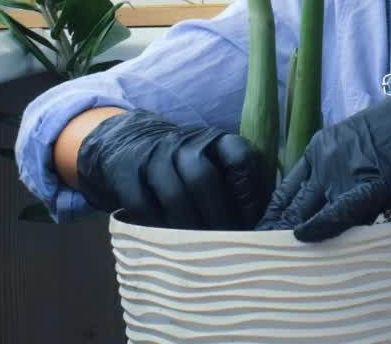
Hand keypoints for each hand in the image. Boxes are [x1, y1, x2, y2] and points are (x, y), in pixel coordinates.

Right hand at [76, 109, 272, 229]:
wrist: (131, 142)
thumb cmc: (186, 165)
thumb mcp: (214, 161)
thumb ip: (236, 184)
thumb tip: (263, 224)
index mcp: (215, 140)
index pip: (239, 157)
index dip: (248, 193)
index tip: (254, 223)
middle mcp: (184, 143)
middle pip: (203, 178)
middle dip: (218, 217)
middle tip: (228, 246)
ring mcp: (153, 158)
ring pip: (174, 194)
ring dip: (190, 226)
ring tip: (202, 251)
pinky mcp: (127, 174)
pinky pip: (143, 205)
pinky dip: (158, 227)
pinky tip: (170, 243)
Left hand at [256, 37, 390, 241]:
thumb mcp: (377, 147)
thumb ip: (355, 171)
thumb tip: (347, 201)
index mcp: (328, 143)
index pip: (289, 185)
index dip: (273, 212)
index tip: (260, 234)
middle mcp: (331, 153)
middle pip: (291, 199)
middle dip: (272, 227)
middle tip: (254, 251)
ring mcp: (351, 166)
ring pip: (308, 206)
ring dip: (287, 232)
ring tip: (268, 254)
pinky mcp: (377, 180)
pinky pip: (341, 209)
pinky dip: (320, 225)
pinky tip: (303, 239)